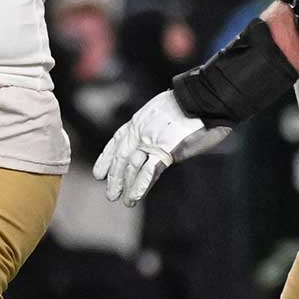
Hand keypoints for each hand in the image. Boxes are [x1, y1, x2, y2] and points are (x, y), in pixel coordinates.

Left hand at [92, 90, 230, 206]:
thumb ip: (156, 127)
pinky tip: (135, 196)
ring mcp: (150, 141)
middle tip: (111, 194)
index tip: (99, 172)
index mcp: (138, 121)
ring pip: (131, 166)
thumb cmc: (189, 105)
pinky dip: (141, 184)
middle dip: (114, 177)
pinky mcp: (165, 150)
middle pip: (120, 157)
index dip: (106, 158)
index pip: (116, 142)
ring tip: (123, 200)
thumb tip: (158, 140)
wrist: (200, 98)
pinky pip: (150, 170)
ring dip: (125, 185)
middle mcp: (139, 132)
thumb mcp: (163, 112)